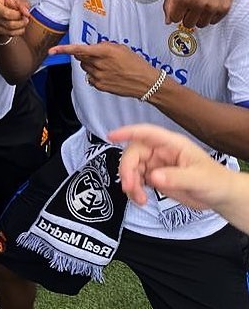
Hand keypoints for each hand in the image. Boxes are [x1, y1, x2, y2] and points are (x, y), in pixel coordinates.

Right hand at [0, 0, 30, 38]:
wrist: (11, 19)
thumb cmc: (14, 6)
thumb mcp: (21, 1)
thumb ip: (23, 5)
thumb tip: (25, 12)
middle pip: (5, 14)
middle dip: (19, 17)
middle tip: (26, 17)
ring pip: (8, 24)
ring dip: (20, 25)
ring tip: (25, 22)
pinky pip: (7, 32)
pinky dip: (18, 31)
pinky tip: (20, 28)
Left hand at [50, 42, 158, 97]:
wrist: (146, 82)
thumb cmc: (135, 63)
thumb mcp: (120, 48)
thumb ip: (103, 46)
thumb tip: (93, 48)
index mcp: (103, 52)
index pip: (78, 49)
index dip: (63, 49)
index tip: (52, 51)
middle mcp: (98, 64)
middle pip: (80, 58)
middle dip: (84, 55)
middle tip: (98, 55)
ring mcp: (98, 76)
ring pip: (85, 68)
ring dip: (90, 65)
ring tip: (107, 66)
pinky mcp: (100, 86)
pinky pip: (90, 78)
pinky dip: (95, 75)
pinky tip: (108, 75)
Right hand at [108, 123, 234, 209]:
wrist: (221, 197)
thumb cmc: (215, 181)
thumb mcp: (198, 179)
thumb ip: (176, 177)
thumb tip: (153, 177)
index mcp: (171, 144)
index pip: (146, 133)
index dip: (127, 132)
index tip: (111, 136)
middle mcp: (160, 151)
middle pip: (134, 153)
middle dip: (128, 169)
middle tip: (129, 186)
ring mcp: (156, 164)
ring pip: (132, 168)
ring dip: (130, 182)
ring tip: (139, 199)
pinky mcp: (155, 177)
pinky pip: (137, 180)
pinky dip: (135, 190)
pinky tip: (141, 200)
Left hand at [164, 0, 234, 27]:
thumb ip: (168, 4)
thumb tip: (168, 22)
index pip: (175, 19)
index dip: (177, 13)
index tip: (182, 8)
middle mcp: (199, 4)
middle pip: (188, 24)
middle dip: (188, 17)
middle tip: (191, 8)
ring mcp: (212, 7)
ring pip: (201, 25)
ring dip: (199, 18)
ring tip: (201, 7)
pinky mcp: (223, 9)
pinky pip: (213, 22)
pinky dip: (210, 16)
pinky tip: (210, 5)